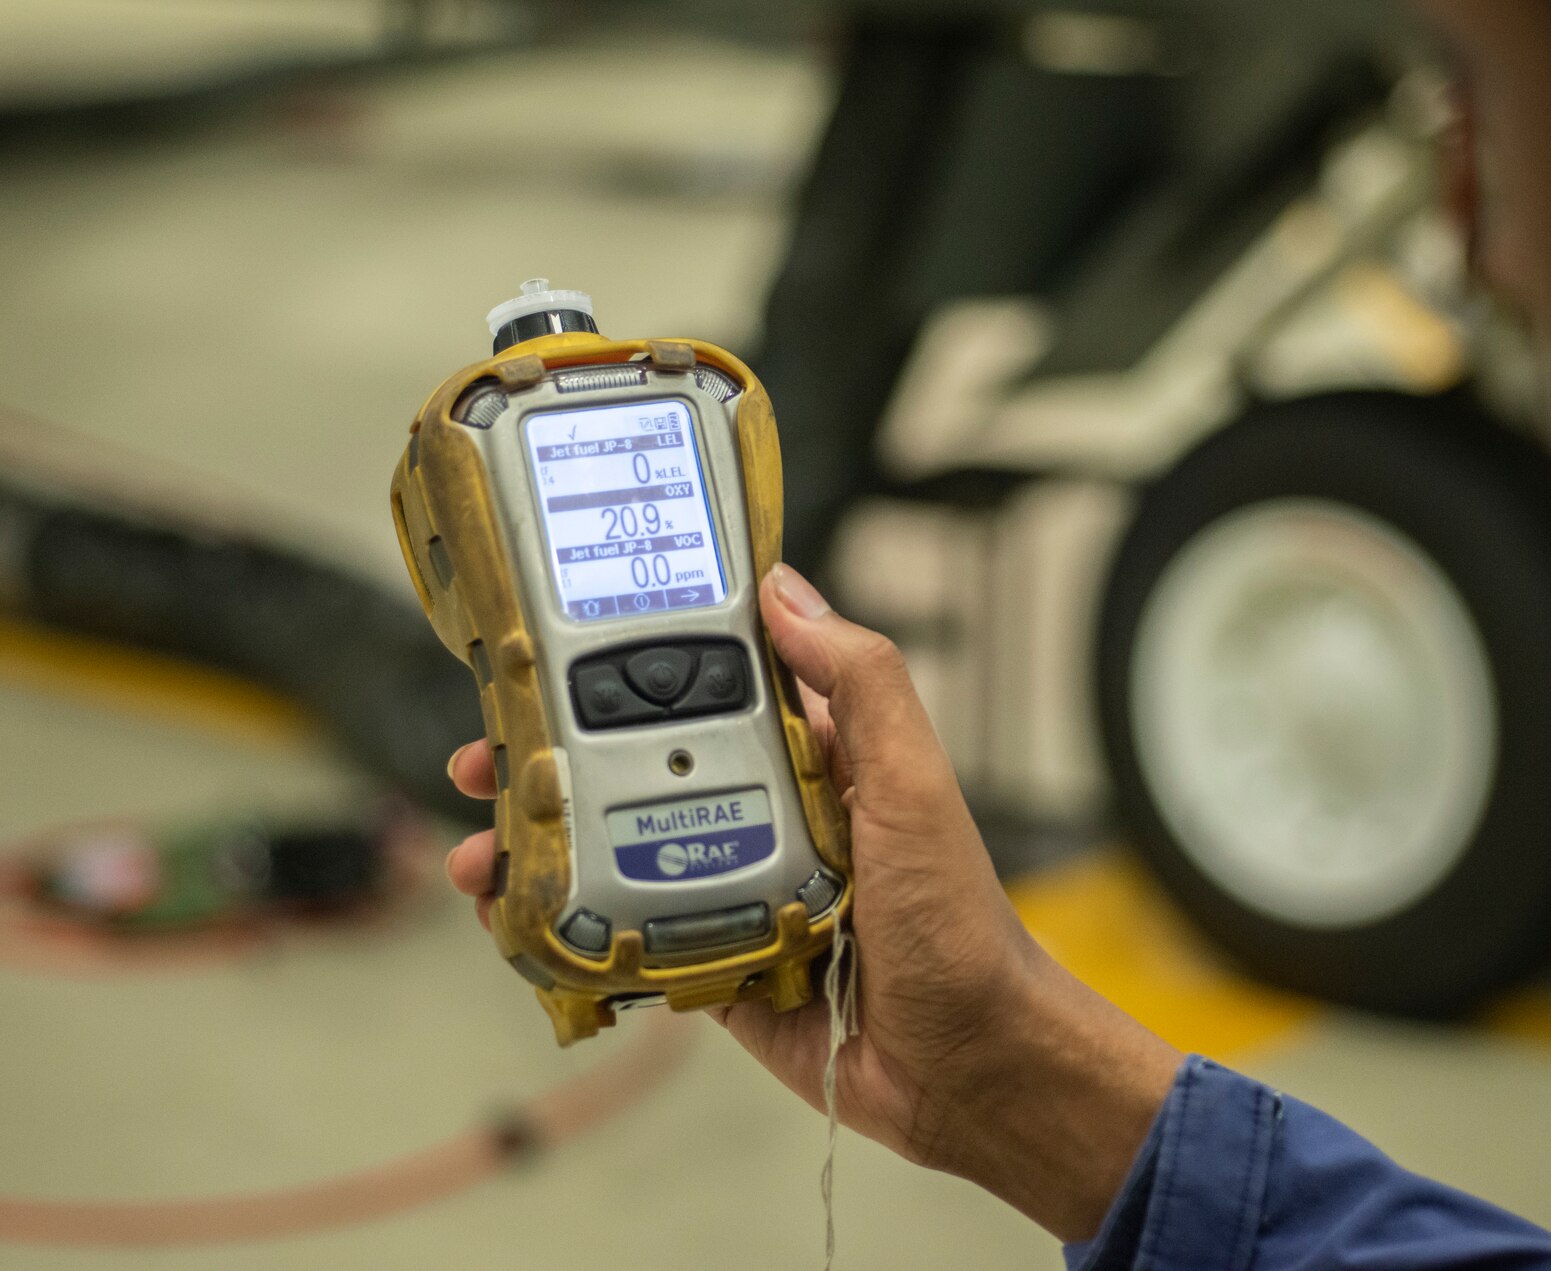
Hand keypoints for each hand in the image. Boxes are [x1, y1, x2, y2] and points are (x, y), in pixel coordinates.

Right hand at [444, 564, 1181, 1242]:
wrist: (966, 1064)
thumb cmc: (958, 923)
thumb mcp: (915, 783)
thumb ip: (860, 685)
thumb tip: (787, 590)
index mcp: (810, 761)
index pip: (706, 692)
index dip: (627, 669)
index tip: (551, 654)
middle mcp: (764, 817)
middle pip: (635, 772)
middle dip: (550, 763)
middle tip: (482, 761)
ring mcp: (731, 893)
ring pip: (615, 856)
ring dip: (540, 849)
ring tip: (480, 855)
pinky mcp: (713, 967)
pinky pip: (625, 940)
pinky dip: (567, 930)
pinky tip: (515, 923)